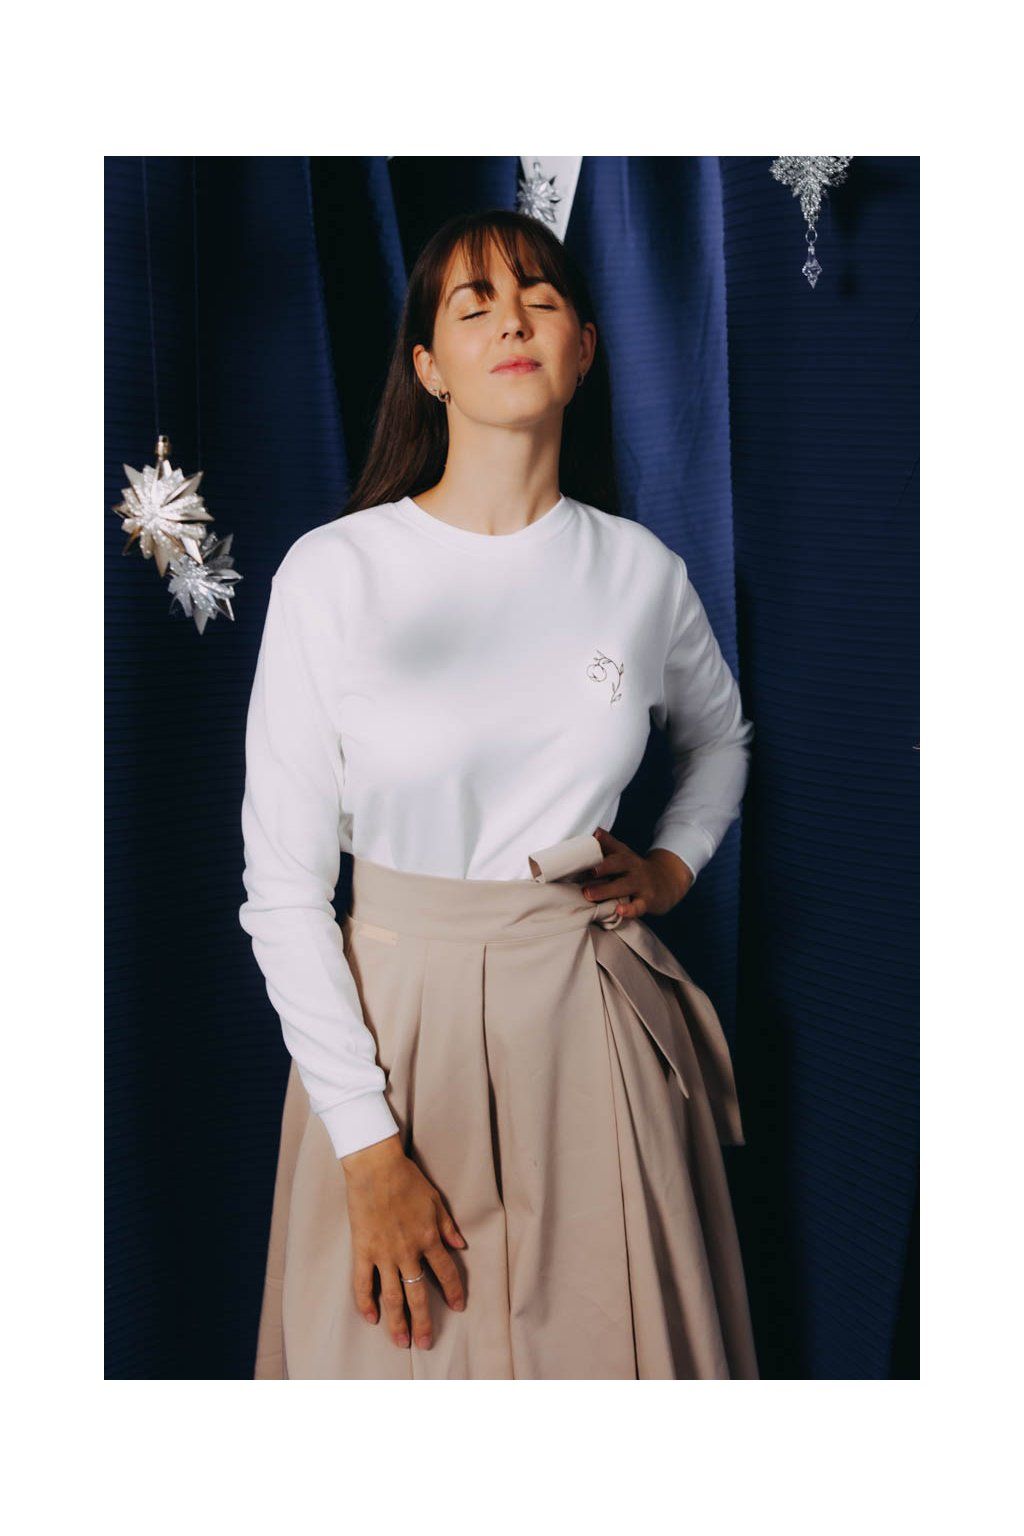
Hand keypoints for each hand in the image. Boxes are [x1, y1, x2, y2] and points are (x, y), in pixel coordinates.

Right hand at [340, 1134, 466, 1350]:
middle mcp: (408, 1251)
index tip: (458, 1307)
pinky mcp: (362, 1249)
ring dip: (397, 1320)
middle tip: (425, 1343)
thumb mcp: (435, 1201)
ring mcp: (383, 1253)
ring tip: (401, 1341)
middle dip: (423, 1321)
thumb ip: (447, 1227)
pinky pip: (362, 1282)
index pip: (445, 1272)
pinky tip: (370, 1318)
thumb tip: (461, 1246)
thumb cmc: (407, 1179)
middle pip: (417, 1293)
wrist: (376, 1167)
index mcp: (428, 1238)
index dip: (453, 1291)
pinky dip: (365, 1301)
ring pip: (391, 1295)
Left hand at [581, 827, 694, 918]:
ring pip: (625, 885)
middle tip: (589, 870)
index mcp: (625, 855)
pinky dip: (630, 909)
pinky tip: (619, 911)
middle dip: (604, 866)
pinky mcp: (647, 901)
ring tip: (589, 893)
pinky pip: (639, 906)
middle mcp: (633, 866)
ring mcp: (641, 884)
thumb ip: (607, 845)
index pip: (615, 845)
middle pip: (619, 863)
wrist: (667, 883)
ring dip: (606, 890)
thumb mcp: (623, 855)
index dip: (604, 839)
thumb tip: (592, 832)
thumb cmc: (635, 870)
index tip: (594, 835)